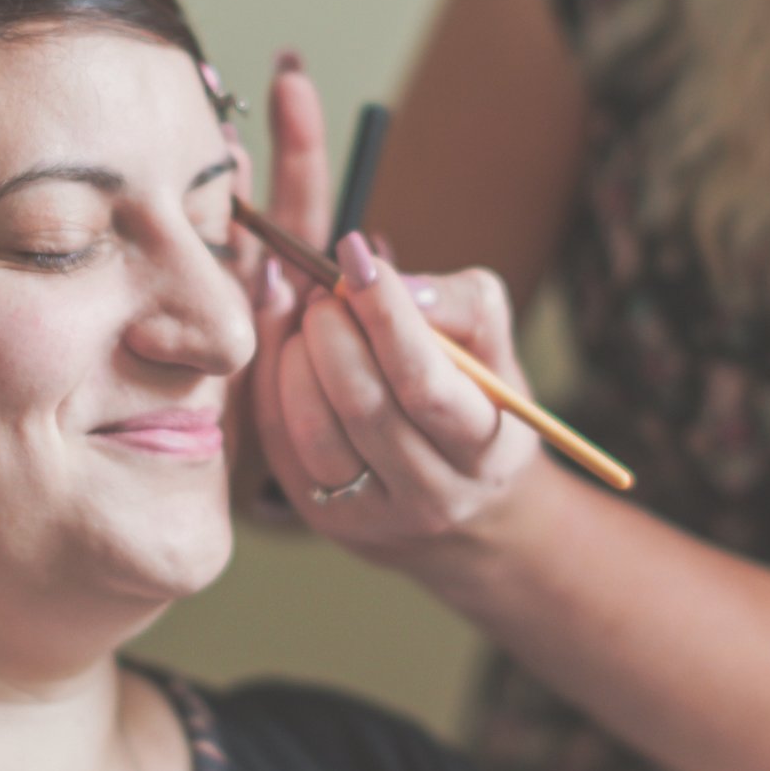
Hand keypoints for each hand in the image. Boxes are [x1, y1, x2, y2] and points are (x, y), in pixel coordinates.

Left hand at [252, 225, 544, 563]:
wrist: (466, 511)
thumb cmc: (479, 407)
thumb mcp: (496, 354)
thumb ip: (463, 304)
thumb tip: (393, 281)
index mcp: (488, 450)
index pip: (426, 383)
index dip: (385, 315)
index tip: (356, 254)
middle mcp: (433, 495)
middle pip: (362, 406)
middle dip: (332, 331)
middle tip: (327, 291)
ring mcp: (372, 515)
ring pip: (313, 429)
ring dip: (294, 357)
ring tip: (308, 319)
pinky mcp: (322, 516)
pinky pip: (280, 442)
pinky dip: (272, 382)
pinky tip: (283, 347)